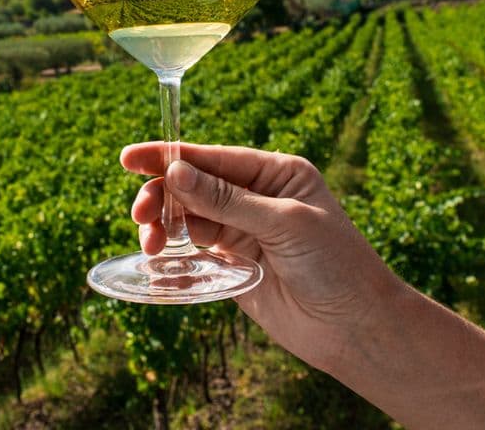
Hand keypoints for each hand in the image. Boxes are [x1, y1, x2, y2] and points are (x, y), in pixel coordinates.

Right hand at [123, 141, 397, 374]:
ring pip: (188, 218)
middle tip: (140, 215)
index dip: (168, 156)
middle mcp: (255, 197)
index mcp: (275, 173)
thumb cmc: (336, 265)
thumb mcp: (284, 223)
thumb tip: (175, 172)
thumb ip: (227, 200)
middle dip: (162, 196)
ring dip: (163, 226)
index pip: (212, 157)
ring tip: (150, 243)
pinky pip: (193, 252)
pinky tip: (158, 262)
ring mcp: (243, 232)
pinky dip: (172, 254)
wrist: (355, 327)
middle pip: (193, 186)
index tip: (129, 157)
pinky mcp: (233, 266)